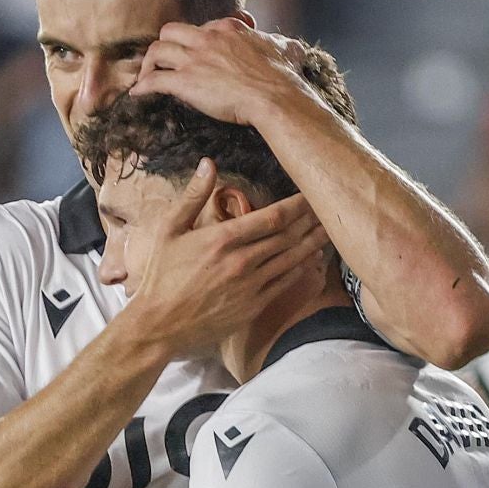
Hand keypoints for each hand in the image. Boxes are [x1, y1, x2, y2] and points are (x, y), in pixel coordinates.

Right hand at [118, 158, 327, 357]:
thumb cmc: (160, 276)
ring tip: (329, 228)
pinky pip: (285, 283)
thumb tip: (209, 163)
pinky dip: (301, 269)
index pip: (272, 217)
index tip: (310, 192)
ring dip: (312, 243)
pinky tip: (312, 258)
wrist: (159, 325)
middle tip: (329, 207)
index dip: (297, 204)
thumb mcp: (169, 230)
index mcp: (223, 239)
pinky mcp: (253, 306)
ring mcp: (251, 286)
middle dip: (310, 220)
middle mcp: (242, 261)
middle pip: (288, 236)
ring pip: (291, 259)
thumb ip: (193, 196)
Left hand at [131, 18, 314, 127]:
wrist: (275, 98)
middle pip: (171, 32)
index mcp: (228, 29)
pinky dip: (142, 87)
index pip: (203, 28)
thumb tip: (293, 48)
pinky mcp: (186, 82)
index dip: (196, 42)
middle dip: (164, 45)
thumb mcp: (286, 51)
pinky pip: (154, 80)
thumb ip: (283, 45)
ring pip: (157, 50)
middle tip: (164, 61)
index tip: (195, 54)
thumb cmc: (283, 77)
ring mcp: (195, 59)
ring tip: (146, 76)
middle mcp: (207, 39)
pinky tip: (137, 94)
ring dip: (148, 64)